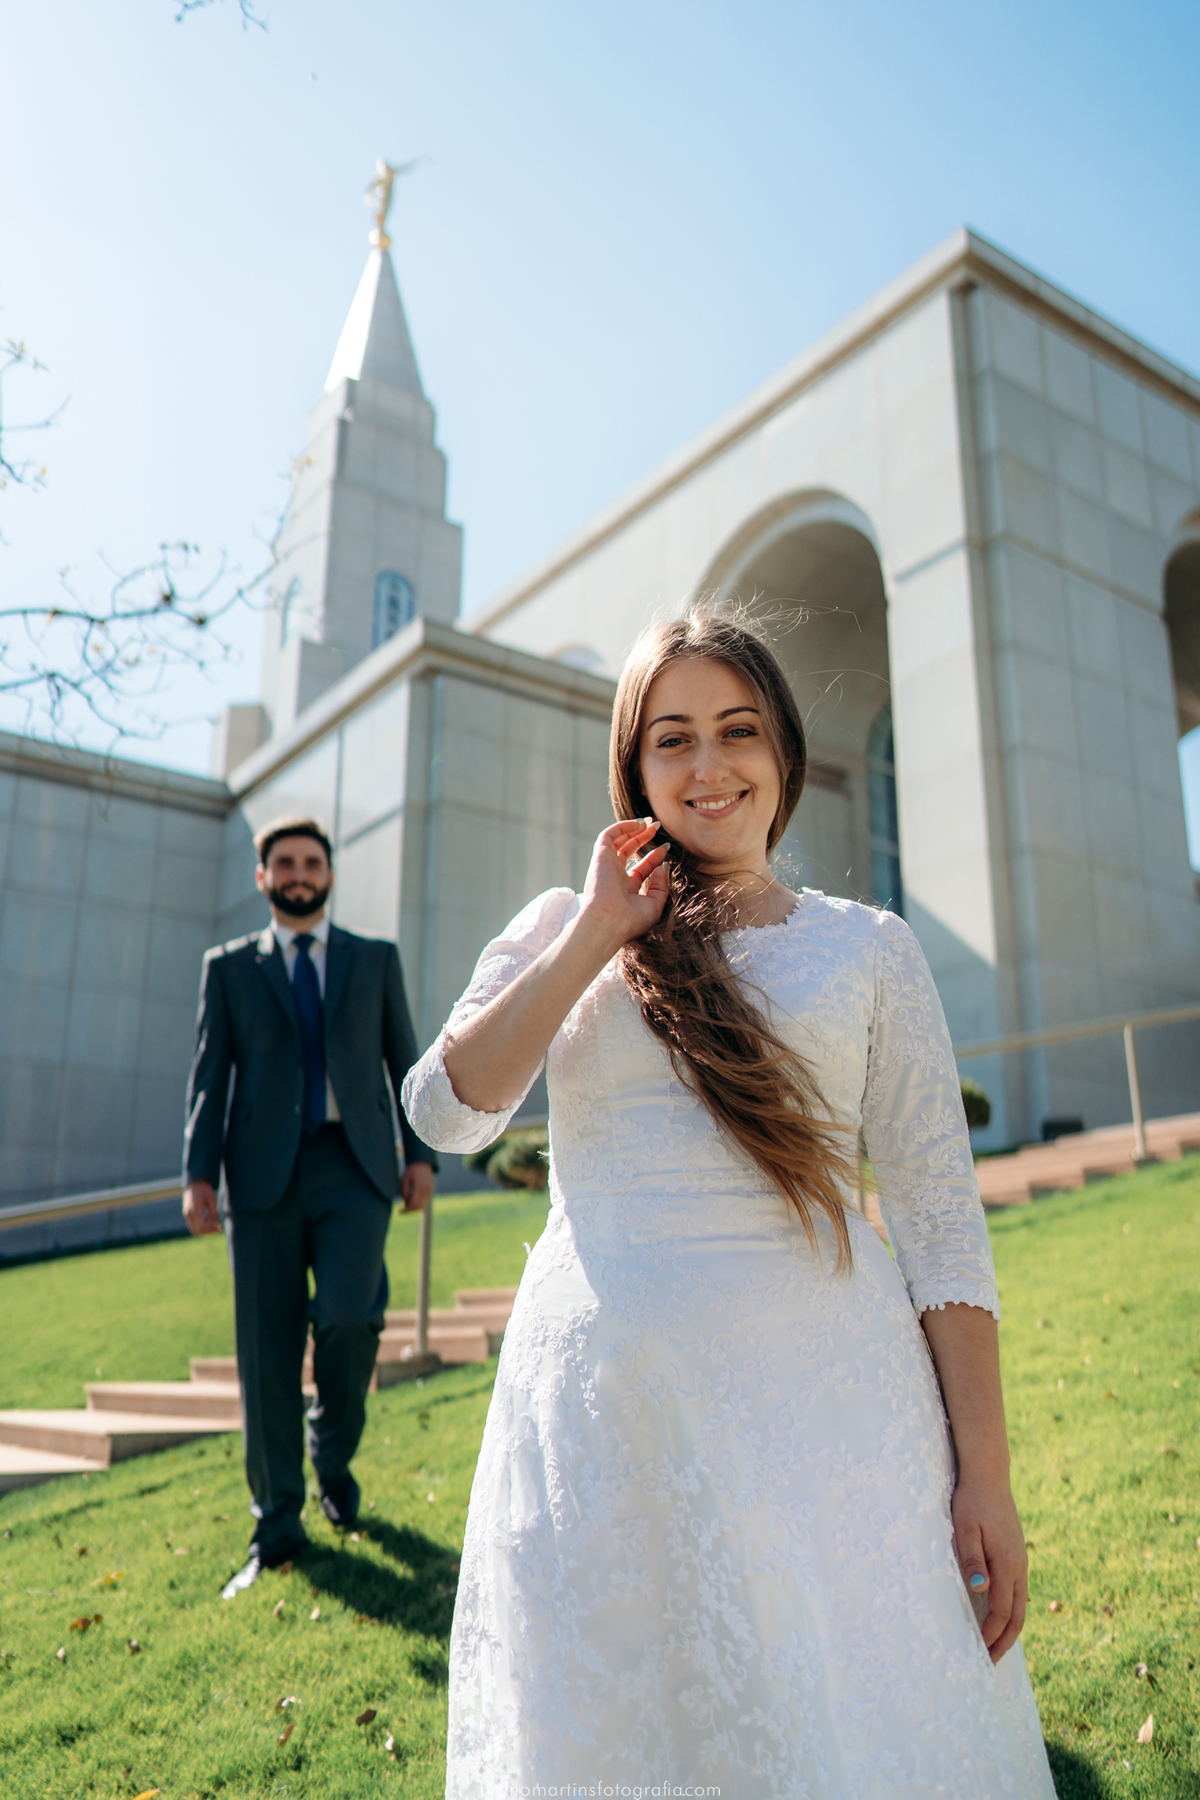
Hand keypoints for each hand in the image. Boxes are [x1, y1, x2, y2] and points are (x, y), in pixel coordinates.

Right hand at [183, 1180, 220, 1235]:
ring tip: (214, 1225)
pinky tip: (209, 1222)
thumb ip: (214, 1213)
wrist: (195, 1182)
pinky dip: (200, 1227)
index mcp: (195, 1209)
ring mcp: (186, 1215)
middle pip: (198, 1230)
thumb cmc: (205, 1190)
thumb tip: (218, 1226)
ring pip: (194, 1230)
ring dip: (204, 1231)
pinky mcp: (186, 1215)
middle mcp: (188, 1214)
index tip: (220, 1227)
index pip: (202, 1226)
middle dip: (208, 1231)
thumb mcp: (212, 1200)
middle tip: (218, 1227)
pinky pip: (192, 1226)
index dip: (211, 1229)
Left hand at [402, 1161, 434, 1213]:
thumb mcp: (405, 1179)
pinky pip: (425, 1202)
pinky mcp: (431, 1191)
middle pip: (418, 1206)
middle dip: (410, 1210)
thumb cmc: (412, 1170)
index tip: (400, 1211)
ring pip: (423, 1205)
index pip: (413, 1203)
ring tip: (406, 1206)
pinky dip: (419, 1204)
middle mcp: (426, 1190)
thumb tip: (406, 1203)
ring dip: (414, 1208)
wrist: (423, 1163)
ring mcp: (430, 1191)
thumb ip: (405, 1192)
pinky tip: (412, 1202)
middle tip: (402, 1211)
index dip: (406, 1209)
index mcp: (419, 1187)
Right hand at [577, 818, 670, 952]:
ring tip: (649, 822)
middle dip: (643, 837)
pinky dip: (622, 826)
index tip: (667, 848)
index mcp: (626, 890)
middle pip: (629, 850)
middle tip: (657, 827)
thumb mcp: (654, 905)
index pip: (641, 868)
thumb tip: (663, 866)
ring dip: (633, 829)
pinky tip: (638, 824)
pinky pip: (609, 835)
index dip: (654, 856)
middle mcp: (615, 876)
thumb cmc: (631, 920)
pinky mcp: (600, 856)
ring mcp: (607, 865)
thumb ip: (661, 886)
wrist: (608, 922)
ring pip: (618, 840)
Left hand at [951, 1473, 1027, 1661]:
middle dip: (1004, 1642)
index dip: (991, 1635)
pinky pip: (1019, 1593)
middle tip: (990, 1664)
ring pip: (1021, 1606)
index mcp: (1007, 1563)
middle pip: (1017, 1616)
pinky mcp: (1017, 1557)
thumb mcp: (966, 1528)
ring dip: (1010, 1631)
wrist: (989, 1477)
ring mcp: (1021, 1562)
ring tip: (995, 1649)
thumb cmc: (972, 1502)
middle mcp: (1019, 1567)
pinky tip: (1000, 1620)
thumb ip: (973, 1559)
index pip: (1002, 1611)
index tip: (979, 1654)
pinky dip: (1012, 1613)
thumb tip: (980, 1590)